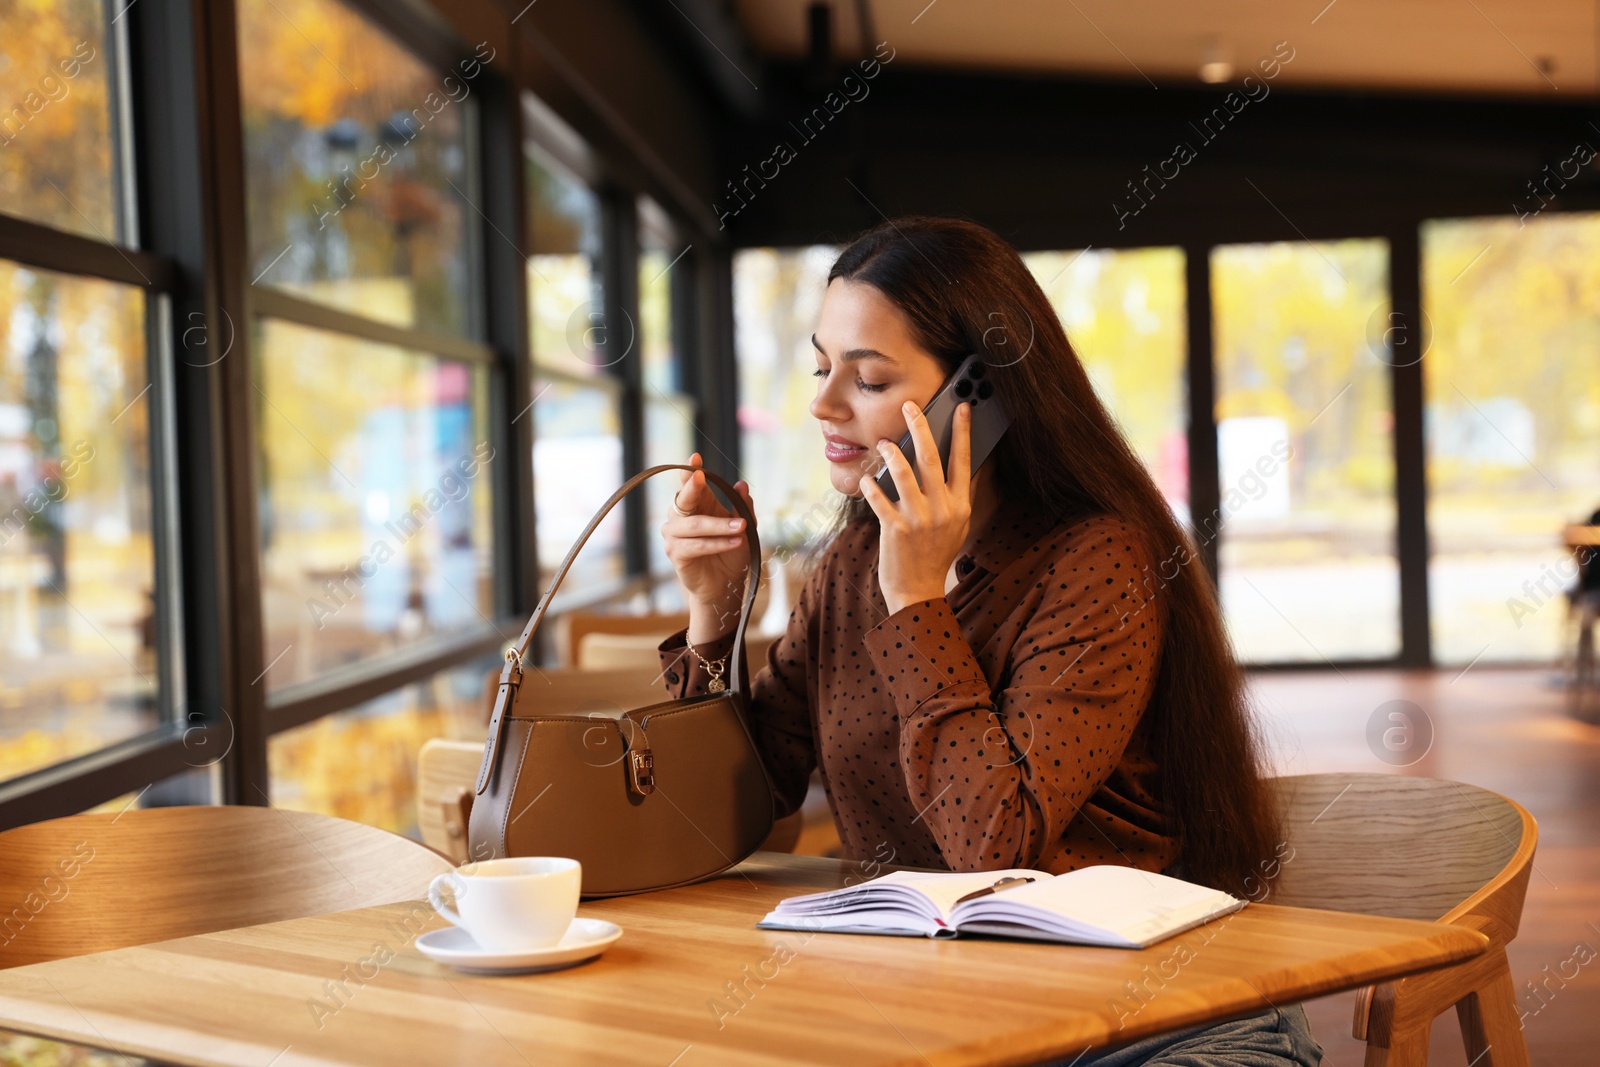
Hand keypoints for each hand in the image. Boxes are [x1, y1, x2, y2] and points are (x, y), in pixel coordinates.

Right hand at [659, 453, 755, 641]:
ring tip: (741, 527)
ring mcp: (674, 535)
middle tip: (701, 477)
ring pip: (694, 525)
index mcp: (696, 505)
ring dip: (718, 526)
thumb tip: (742, 485)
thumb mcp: (744, 527)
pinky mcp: (675, 554)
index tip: (695, 458)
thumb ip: (743, 507)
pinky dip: (716, 543)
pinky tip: (734, 541)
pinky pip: (696, 545)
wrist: (725, 585)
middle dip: (691, 487)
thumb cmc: (731, 553)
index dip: (690, 471)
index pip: (690, 483)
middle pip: (683, 499)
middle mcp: (680, 517)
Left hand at [860, 399, 974, 614]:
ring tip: (884, 443)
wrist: (919, 592)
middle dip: (920, 427)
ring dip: (892, 453)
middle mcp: (942, 509)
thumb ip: (960, 495)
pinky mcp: (895, 529)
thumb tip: (966, 464)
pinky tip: (867, 479)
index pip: (964, 461)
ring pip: (903, 473)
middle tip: (910, 407)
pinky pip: (880, 498)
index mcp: (960, 505)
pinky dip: (871, 485)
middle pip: (931, 459)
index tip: (962, 406)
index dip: (963, 432)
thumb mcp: (958, 525)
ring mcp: (919, 519)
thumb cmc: (936, 555)